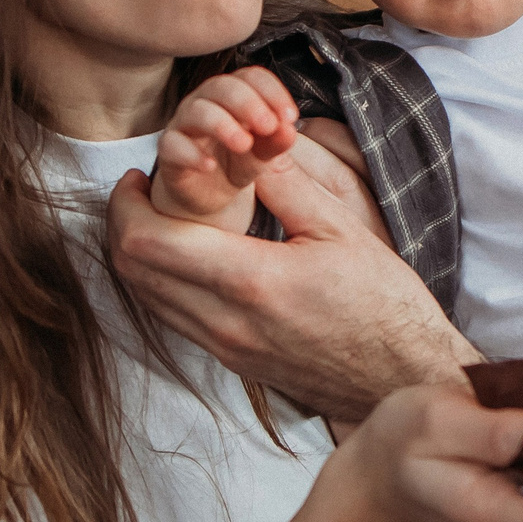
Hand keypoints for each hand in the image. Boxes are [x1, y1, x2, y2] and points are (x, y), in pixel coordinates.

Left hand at [109, 127, 475, 419]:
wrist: (402, 379)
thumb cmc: (384, 304)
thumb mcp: (343, 230)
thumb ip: (287, 184)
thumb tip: (244, 142)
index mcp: (253, 281)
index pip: (150, 242)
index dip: (127, 205)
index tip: (136, 176)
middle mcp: (227, 322)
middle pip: (132, 272)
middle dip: (120, 224)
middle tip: (136, 191)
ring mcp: (225, 348)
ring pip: (146, 299)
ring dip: (137, 254)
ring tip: (156, 215)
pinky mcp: (232, 362)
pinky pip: (172, 318)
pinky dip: (160, 282)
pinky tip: (184, 254)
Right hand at [152, 67, 300, 227]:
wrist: (208, 195)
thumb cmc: (235, 163)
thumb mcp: (263, 154)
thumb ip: (276, 141)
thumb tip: (290, 130)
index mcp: (232, 95)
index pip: (251, 77)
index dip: (272, 92)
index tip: (290, 117)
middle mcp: (205, 101)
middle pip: (222, 86)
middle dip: (248, 104)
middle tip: (269, 126)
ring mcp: (183, 124)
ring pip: (197, 110)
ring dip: (222, 124)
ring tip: (244, 144)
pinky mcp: (168, 151)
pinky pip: (173, 145)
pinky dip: (191, 154)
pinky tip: (210, 166)